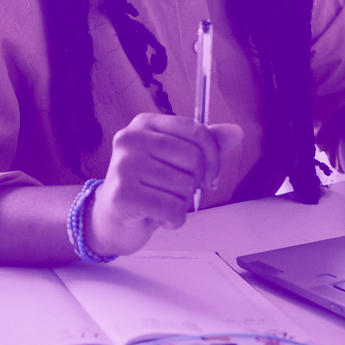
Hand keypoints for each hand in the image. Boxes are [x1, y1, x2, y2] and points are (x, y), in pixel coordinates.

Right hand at [87, 115, 242, 256]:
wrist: (108, 221)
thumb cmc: (144, 187)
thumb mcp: (174, 160)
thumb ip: (204, 145)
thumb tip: (236, 132)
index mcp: (145, 123)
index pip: (196, 131)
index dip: (213, 156)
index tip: (211, 175)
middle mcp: (131, 139)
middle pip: (194, 159)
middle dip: (195, 183)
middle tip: (178, 192)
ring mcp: (124, 166)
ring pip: (185, 186)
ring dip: (182, 203)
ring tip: (162, 203)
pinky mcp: (122, 195)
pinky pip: (172, 209)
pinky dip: (173, 220)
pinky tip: (157, 217)